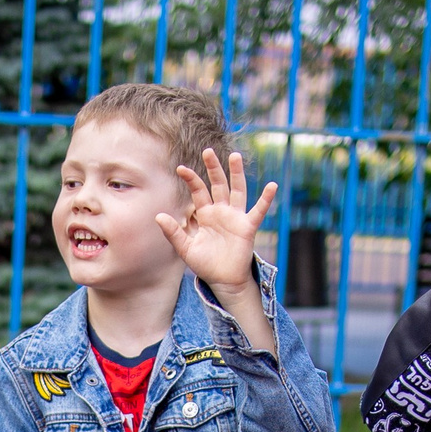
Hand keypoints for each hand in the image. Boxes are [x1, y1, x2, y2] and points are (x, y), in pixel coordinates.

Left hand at [156, 150, 277, 296]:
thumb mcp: (185, 248)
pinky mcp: (247, 227)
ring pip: (237, 190)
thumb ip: (174, 232)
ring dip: (237, 174)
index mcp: (206, 214)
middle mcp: (221, 211)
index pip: (198, 191)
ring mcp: (235, 217)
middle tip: (208, 151)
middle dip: (213, 168)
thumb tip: (158, 216)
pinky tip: (272, 186)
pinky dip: (266, 199)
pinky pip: (258, 211)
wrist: (223, 280)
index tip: (180, 169)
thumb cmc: (205, 264)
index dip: (191, 179)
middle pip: (218, 184)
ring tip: (235, 156)